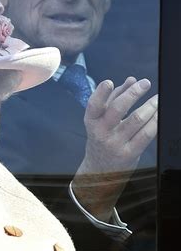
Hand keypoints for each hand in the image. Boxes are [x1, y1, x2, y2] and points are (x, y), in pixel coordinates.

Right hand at [72, 77, 157, 221]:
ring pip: (136, 120)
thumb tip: (130, 80)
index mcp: (91, 121)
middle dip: (133, 94)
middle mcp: (101, 132)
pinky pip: (146, 134)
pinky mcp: (130, 153)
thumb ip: (113, 98)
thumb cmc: (101, 138)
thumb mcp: (99, 120)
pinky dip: (155, 122)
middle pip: (117, 109)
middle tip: (145, 83)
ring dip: (150, 106)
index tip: (110, 82)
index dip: (100, 93)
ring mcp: (115, 143)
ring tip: (158, 98)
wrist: (100, 170)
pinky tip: (159, 114)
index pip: (94, 105)